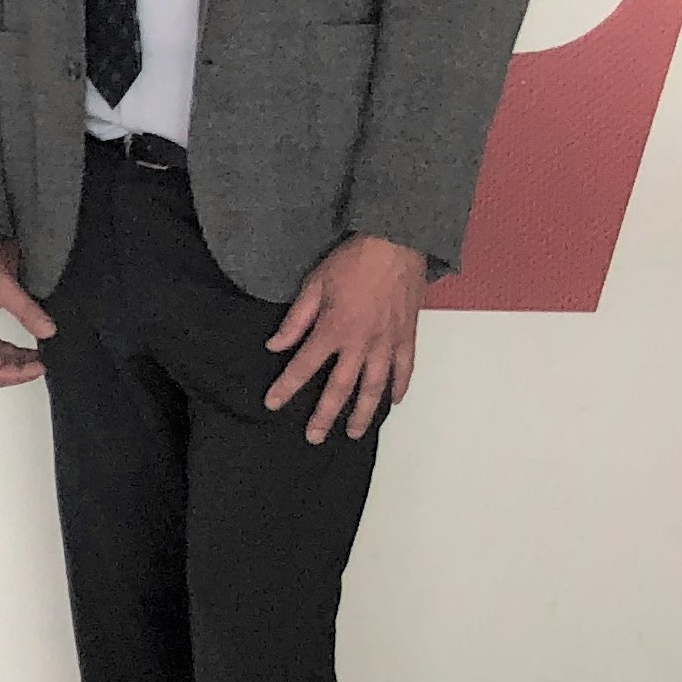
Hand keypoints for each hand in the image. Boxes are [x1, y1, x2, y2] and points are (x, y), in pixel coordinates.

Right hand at [0, 227, 54, 386]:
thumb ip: (27, 311)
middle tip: (44, 362)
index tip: (42, 366)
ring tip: (39, 354)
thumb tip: (48, 331)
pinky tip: (25, 343)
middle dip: (19, 370)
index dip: (20, 374)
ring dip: (15, 361)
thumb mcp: (2, 288)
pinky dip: (9, 349)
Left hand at [265, 233, 423, 441]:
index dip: (286, 387)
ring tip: (354, 432)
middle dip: (325, 415)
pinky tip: (393, 402)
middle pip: (340, 388)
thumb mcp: (313, 285)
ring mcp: (388, 342)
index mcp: (333, 330)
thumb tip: (274, 346)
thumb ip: (294, 320)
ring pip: (375, 387)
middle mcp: (361, 343)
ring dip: (364, 412)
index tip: (273, 404)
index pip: (304, 367)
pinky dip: (400, 387)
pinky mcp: (408, 336)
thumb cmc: (351, 262)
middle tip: (315, 437)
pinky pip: (405, 369)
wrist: (396, 244)